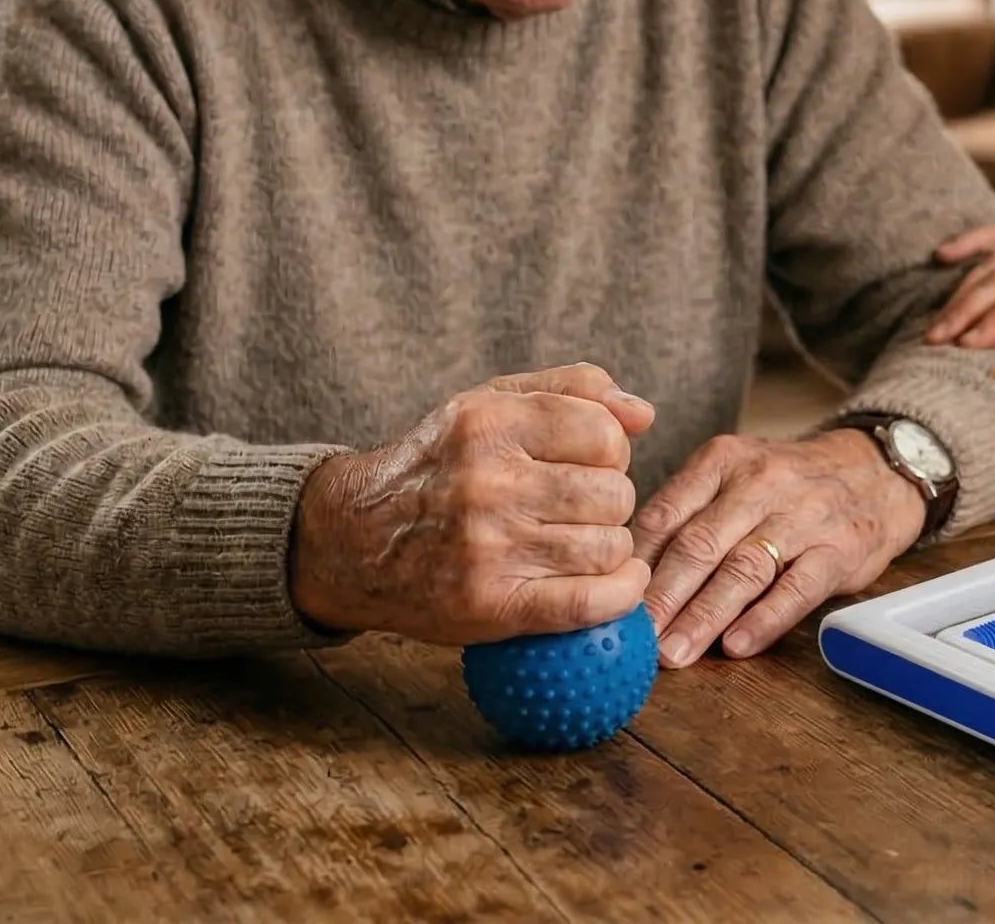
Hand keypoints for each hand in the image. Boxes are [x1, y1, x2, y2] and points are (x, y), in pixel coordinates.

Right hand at [288, 363, 654, 644]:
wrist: (350, 541)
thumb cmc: (436, 466)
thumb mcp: (488, 402)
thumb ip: (572, 390)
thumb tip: (644, 414)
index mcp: (488, 423)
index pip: (604, 435)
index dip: (611, 452)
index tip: (589, 464)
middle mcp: (487, 482)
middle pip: (613, 494)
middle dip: (610, 502)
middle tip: (581, 509)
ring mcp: (488, 547)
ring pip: (607, 548)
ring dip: (610, 549)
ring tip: (580, 543)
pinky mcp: (490, 604)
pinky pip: (587, 603)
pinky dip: (620, 596)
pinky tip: (622, 584)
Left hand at [633, 429, 925, 665]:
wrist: (874, 472)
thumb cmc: (786, 487)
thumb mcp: (733, 478)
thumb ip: (686, 517)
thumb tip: (625, 575)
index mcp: (722, 461)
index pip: (666, 513)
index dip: (634, 563)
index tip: (609, 602)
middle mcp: (760, 482)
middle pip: (700, 544)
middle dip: (662, 596)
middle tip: (633, 637)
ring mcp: (803, 516)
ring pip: (744, 568)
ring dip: (704, 616)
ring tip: (674, 652)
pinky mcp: (839, 549)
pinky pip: (797, 588)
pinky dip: (765, 619)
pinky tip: (737, 646)